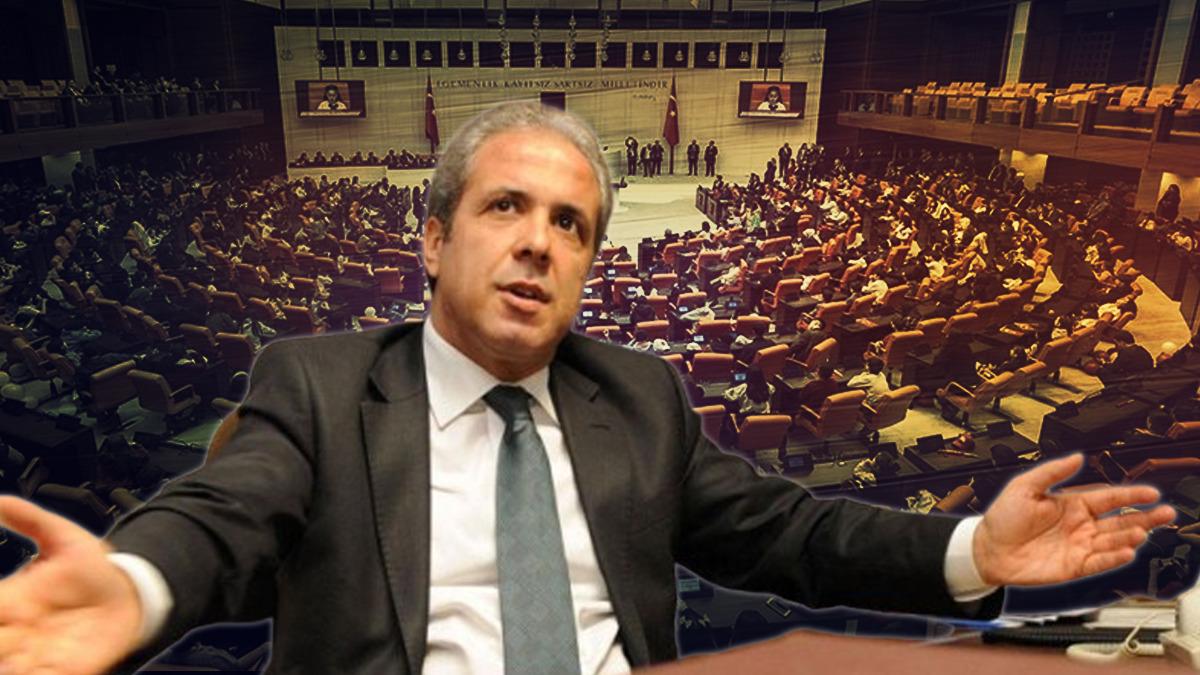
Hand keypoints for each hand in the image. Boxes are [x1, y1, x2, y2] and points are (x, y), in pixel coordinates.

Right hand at [0, 496, 143, 673]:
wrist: (132, 592)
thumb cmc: (92, 567)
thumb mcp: (63, 537)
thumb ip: (30, 519)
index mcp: (14, 599)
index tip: (1, 604)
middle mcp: (21, 629)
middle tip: (7, 637)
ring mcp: (40, 651)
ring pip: (10, 666)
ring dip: (9, 665)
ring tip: (14, 661)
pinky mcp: (65, 668)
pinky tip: (31, 671)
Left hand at [972, 453, 1176, 586]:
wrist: (987, 549)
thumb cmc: (1002, 518)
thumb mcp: (1024, 486)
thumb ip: (1052, 472)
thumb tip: (1077, 457)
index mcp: (1072, 503)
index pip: (1108, 496)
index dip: (1130, 494)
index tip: (1151, 492)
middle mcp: (1080, 524)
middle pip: (1120, 519)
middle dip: (1144, 516)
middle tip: (1165, 513)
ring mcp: (1079, 545)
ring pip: (1114, 540)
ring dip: (1130, 536)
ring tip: (1142, 531)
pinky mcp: (1074, 566)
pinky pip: (1099, 562)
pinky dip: (1113, 557)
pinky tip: (1126, 551)